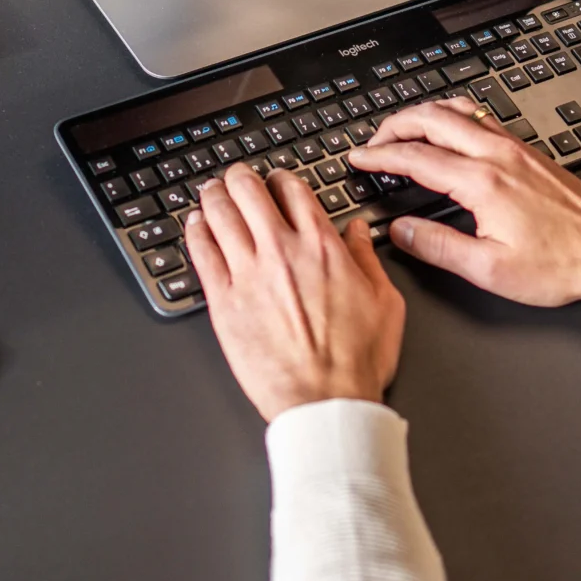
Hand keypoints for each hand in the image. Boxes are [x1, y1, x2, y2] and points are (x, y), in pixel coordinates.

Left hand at [185, 163, 405, 422]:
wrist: (326, 403)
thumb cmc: (356, 361)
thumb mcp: (385, 302)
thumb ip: (367, 258)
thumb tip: (356, 231)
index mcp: (322, 246)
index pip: (293, 189)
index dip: (280, 178)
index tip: (276, 180)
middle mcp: (282, 251)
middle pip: (249, 190)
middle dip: (240, 177)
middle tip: (236, 177)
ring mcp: (248, 274)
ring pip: (220, 213)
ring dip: (213, 195)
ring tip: (211, 191)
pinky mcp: (223, 301)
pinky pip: (201, 251)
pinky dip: (195, 230)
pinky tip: (195, 225)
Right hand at [349, 100, 580, 315]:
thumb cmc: (558, 264)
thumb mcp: (489, 269)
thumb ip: (437, 246)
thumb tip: (400, 232)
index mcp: (482, 183)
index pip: (416, 157)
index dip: (380, 155)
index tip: (359, 158)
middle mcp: (498, 156)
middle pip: (432, 119)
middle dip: (394, 125)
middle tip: (372, 140)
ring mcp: (515, 148)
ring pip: (458, 110)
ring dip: (423, 114)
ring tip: (403, 129)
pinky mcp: (528, 151)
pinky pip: (481, 117)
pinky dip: (452, 115)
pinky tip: (449, 128)